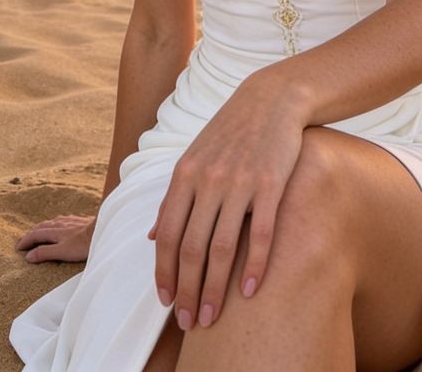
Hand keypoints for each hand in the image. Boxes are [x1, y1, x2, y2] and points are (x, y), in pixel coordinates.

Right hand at [15, 213, 96, 262]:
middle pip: (42, 226)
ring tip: (39, 231)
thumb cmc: (84, 244)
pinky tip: (61, 224)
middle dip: (32, 233)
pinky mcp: (81, 221)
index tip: (18, 247)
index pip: (36, 234)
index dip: (26, 240)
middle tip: (24, 240)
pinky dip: (56, 223)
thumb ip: (45, 253)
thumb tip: (28, 256)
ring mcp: (71, 221)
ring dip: (43, 227)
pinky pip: (64, 220)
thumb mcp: (62, 252)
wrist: (104, 230)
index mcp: (55, 231)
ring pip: (53, 222)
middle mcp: (61, 223)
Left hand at [147, 66, 308, 331]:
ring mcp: (239, 182)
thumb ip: (173, 199)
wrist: (272, 98)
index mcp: (184, 175)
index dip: (163, 273)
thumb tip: (148, 237)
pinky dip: (253, 266)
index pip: (165, 235)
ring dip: (214, 289)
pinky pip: (259, 233)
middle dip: (187, 291)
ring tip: (212, 317)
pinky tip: (248, 292)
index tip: (166, 302)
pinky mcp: (269, 184)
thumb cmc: (230, 132)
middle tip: (189, 322)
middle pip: (190, 248)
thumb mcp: (193, 158)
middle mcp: (207, 180)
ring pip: (221, 248)